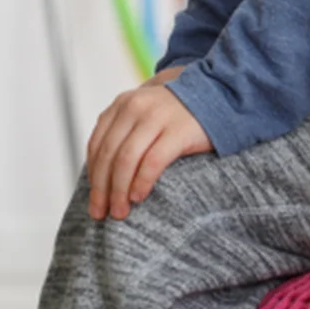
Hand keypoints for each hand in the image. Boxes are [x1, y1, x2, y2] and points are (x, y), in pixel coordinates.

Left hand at [86, 67, 210, 222]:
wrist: (217, 95)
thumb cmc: (177, 114)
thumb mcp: (144, 113)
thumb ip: (123, 132)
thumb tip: (101, 176)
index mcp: (123, 104)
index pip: (97, 144)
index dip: (92, 175)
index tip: (93, 201)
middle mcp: (135, 107)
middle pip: (109, 154)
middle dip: (101, 189)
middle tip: (101, 213)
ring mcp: (156, 117)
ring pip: (126, 159)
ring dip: (119, 191)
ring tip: (120, 212)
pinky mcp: (178, 130)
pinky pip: (152, 161)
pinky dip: (142, 181)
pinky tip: (139, 196)